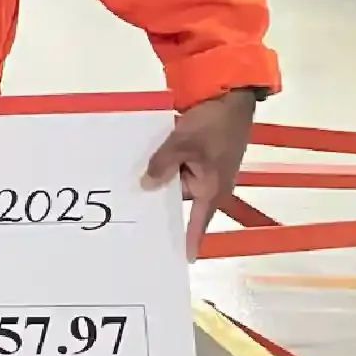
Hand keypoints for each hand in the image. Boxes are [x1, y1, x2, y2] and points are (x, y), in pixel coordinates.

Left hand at [143, 87, 256, 259]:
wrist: (230, 96)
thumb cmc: (213, 124)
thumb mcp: (183, 143)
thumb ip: (162, 165)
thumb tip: (146, 186)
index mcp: (212, 189)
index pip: (198, 222)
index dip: (189, 240)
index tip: (182, 259)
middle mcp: (209, 185)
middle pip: (179, 201)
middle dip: (158, 204)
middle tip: (128, 217)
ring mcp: (203, 170)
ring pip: (175, 182)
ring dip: (158, 180)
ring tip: (125, 190)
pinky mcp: (197, 156)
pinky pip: (176, 167)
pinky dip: (163, 166)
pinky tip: (139, 166)